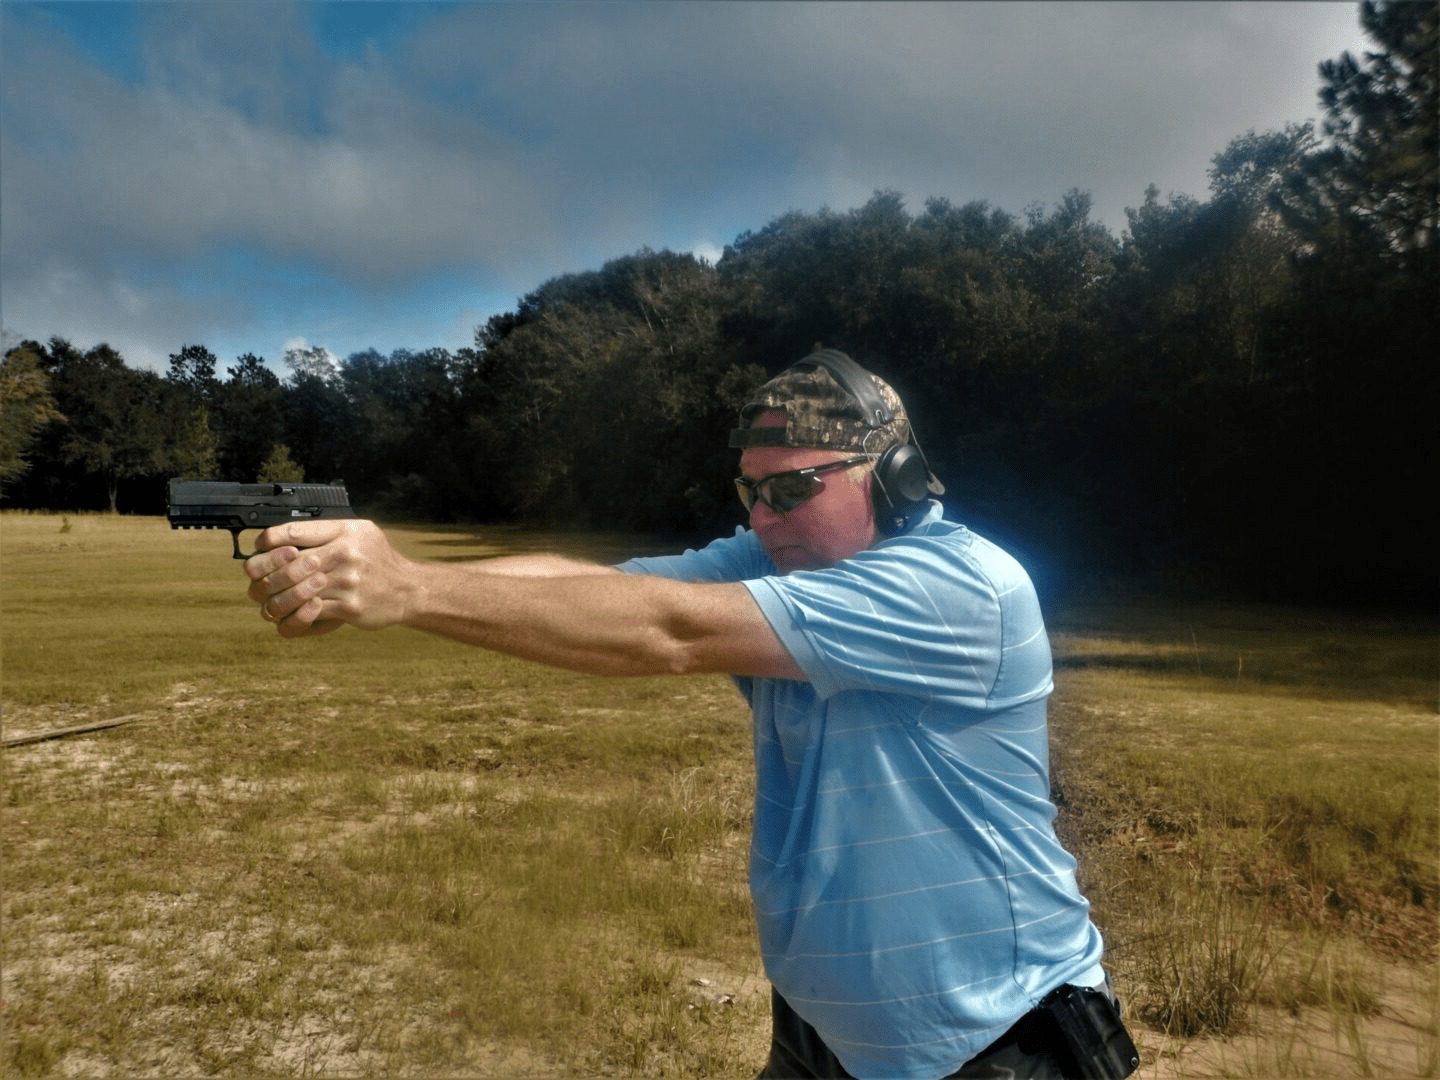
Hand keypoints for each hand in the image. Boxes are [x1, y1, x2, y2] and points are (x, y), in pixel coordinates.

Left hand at [243, 519, 415, 637]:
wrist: (408, 589)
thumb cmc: (377, 560)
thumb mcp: (358, 532)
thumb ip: (325, 531)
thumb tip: (283, 536)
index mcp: (344, 531)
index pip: (293, 532)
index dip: (268, 541)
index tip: (260, 548)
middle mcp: (345, 554)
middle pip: (288, 563)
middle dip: (266, 573)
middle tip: (258, 580)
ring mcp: (347, 581)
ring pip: (295, 591)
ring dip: (277, 598)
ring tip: (270, 600)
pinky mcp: (349, 606)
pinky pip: (310, 612)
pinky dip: (296, 614)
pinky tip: (291, 612)